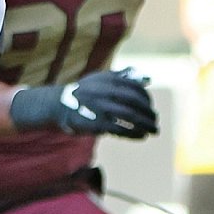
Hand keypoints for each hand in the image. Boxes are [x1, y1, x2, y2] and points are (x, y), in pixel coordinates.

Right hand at [10, 69, 158, 137]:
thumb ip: (122, 77)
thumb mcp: (100, 78)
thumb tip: (146, 79)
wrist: (58, 105)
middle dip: (148, 113)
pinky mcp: (96, 124)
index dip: (147, 98)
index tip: (151, 107)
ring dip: (145, 125)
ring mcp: (101, 108)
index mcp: (109, 80)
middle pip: (135, 103)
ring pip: (130, 116)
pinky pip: (120, 129)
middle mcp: (105, 92)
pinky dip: (133, 133)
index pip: (135, 88)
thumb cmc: (83, 92)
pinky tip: (141, 136)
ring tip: (154, 131)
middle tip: (156, 120)